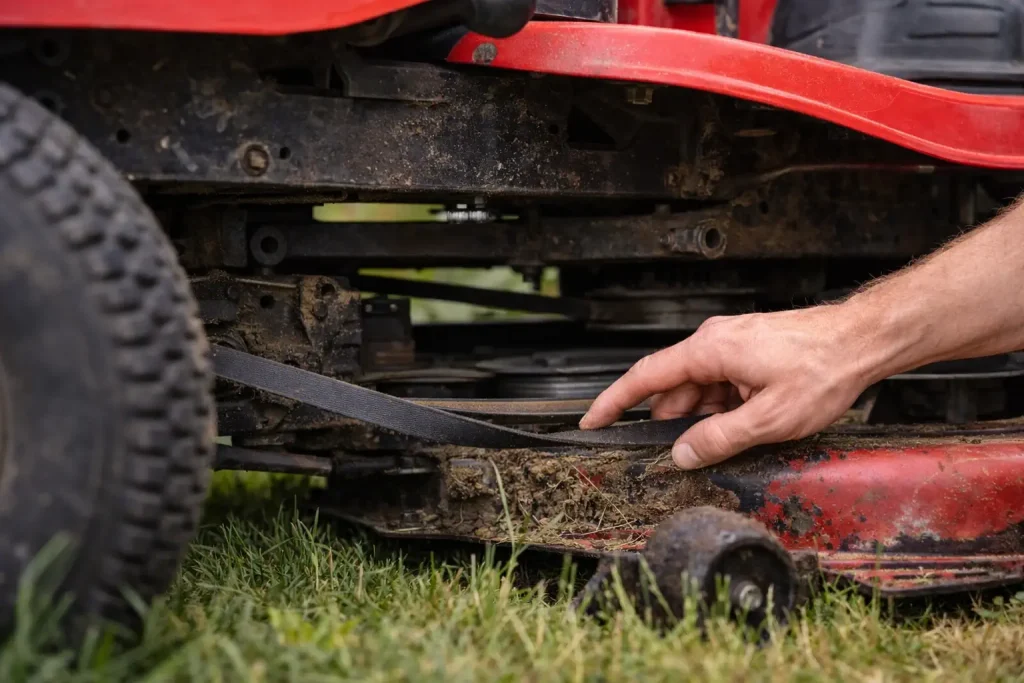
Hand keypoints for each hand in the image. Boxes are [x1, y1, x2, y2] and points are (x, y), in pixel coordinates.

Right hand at [579, 305, 875, 468]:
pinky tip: (749, 420)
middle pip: (674, 388)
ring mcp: (730, 344)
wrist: (862, 340)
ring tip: (739, 433)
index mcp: (708, 350)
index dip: (613, 402)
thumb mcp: (768, 418)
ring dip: (707, 415)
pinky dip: (725, 405)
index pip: (644, 377)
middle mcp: (713, 341)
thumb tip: (683, 454)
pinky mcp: (746, 349)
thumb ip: (719, 438)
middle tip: (690, 451)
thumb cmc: (822, 368)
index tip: (592, 420)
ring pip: (699, 387)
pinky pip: (720, 381)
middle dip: (676, 422)